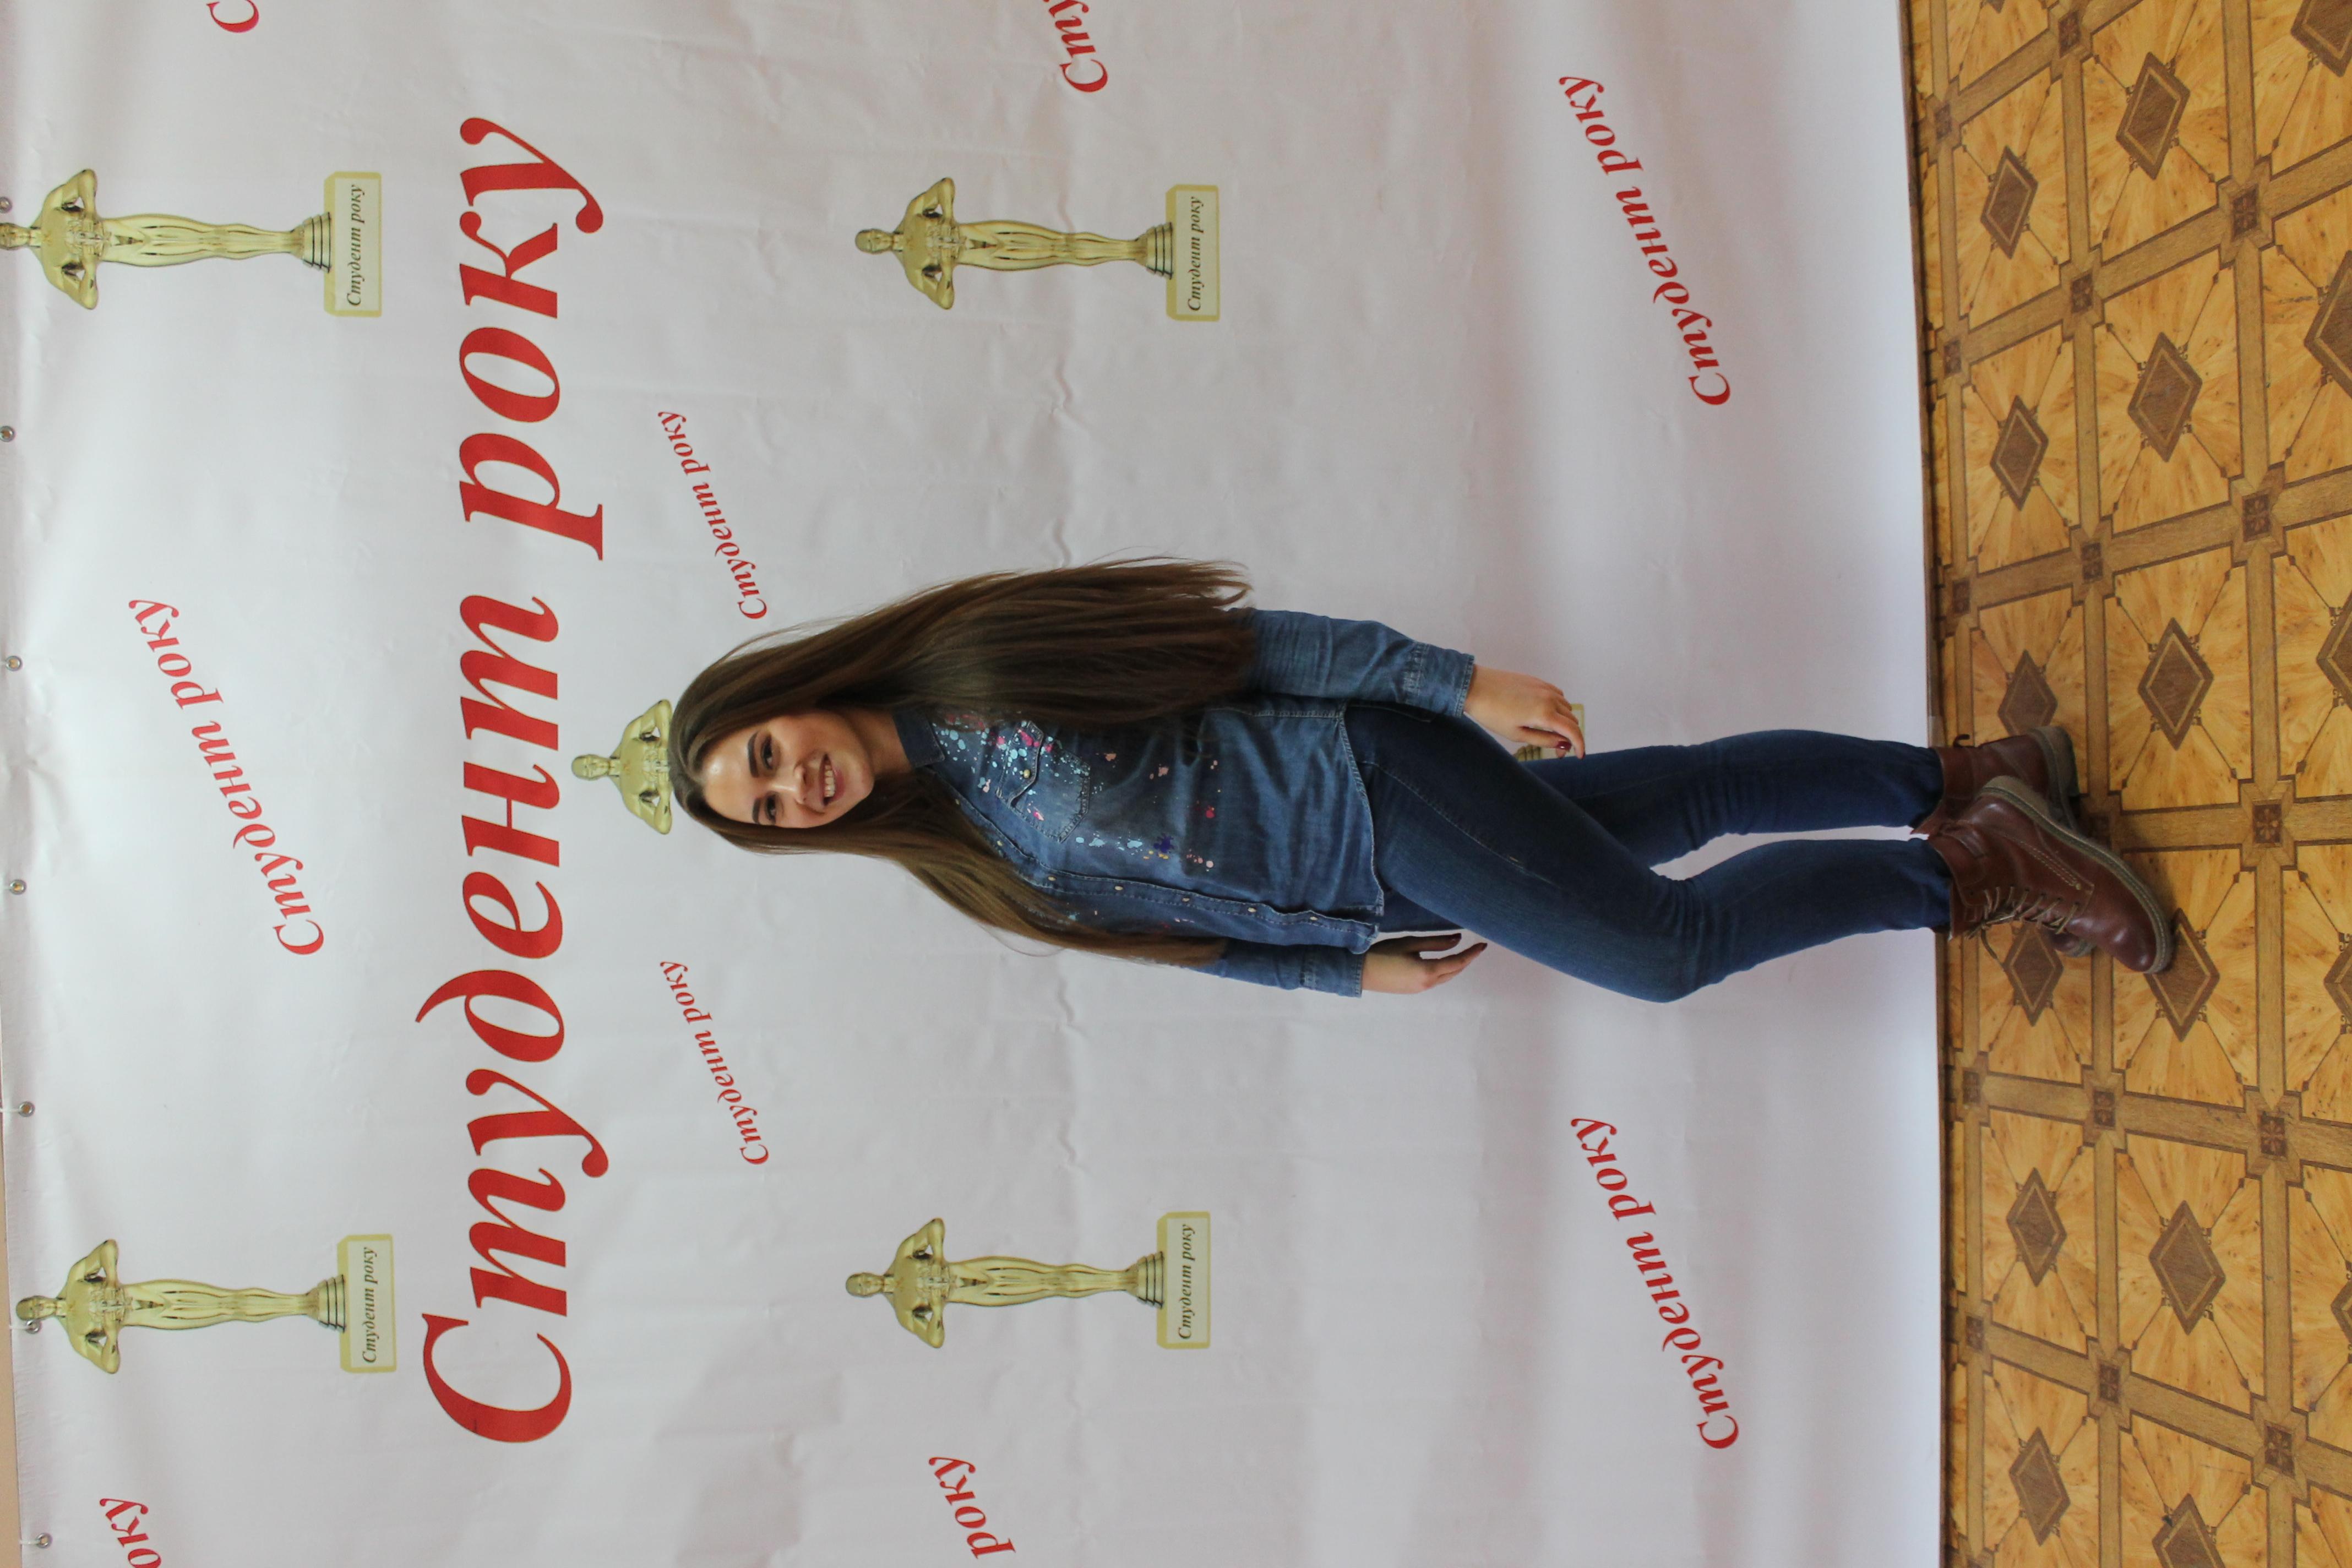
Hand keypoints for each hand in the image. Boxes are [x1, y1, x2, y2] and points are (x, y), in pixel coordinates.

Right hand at [1361, 934, 1487, 993]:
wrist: (1362, 973)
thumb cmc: (1384, 954)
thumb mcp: (1410, 944)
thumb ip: (1436, 943)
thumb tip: (1457, 940)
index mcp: (1428, 971)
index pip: (1457, 962)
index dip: (1471, 953)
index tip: (1483, 945)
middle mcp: (1428, 984)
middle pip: (1454, 972)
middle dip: (1466, 960)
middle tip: (1475, 948)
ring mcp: (1421, 989)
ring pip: (1446, 978)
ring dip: (1456, 966)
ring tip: (1463, 953)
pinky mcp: (1414, 990)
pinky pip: (1436, 980)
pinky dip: (1445, 971)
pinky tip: (1444, 962)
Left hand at [1465, 665, 1584, 755]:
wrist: (1475, 687)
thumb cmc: (1492, 713)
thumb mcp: (1517, 734)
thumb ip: (1544, 740)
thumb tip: (1564, 744)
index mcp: (1545, 713)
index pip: (1573, 731)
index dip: (1580, 745)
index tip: (1579, 755)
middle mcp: (1549, 698)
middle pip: (1572, 719)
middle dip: (1570, 736)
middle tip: (1557, 749)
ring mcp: (1544, 687)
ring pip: (1567, 707)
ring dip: (1565, 721)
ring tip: (1551, 732)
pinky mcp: (1538, 681)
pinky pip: (1558, 695)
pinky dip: (1559, 707)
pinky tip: (1546, 715)